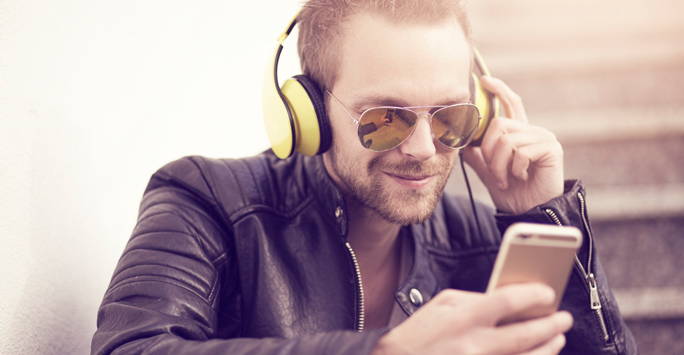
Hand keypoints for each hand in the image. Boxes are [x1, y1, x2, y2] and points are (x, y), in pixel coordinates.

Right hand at [372, 284, 572, 354]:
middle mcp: (474, 346)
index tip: (548, 294)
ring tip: (556, 339)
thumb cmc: (419, 334)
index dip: (533, 296)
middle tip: (564, 319)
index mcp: (463, 319)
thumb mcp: (442, 305)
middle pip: (525, 335)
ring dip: (547, 349)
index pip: (507, 301)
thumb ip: (475, 299)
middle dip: (551, 326)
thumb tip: (508, 300)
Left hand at [462, 76, 563, 213]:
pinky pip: (521, 152)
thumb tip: (462, 142)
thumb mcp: (489, 172)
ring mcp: (544, 139)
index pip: (511, 104)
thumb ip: (478, 156)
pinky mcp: (552, 149)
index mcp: (520, 134)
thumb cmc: (513, 194)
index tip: (485, 80)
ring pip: (507, 140)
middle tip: (493, 171)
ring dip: (499, 165)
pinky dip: (514, 168)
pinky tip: (522, 177)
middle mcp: (533, 132)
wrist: (528, 212)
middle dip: (488, 151)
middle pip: (500, 124)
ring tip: (506, 180)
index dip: (500, 90)